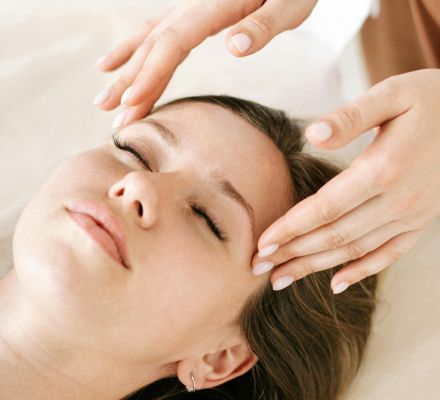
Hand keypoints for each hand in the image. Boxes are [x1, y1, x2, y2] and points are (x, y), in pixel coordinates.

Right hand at [93, 0, 317, 128]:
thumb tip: (234, 46)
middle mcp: (193, 7)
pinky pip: (154, 33)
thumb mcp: (288, 4)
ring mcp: (188, 10)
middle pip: (153, 46)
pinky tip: (114, 63)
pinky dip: (131, 49)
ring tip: (103, 99)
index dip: (151, 74)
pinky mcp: (190, 16)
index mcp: (214, 7)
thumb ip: (262, 25)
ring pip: (148, 42)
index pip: (174, 43)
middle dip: (130, 83)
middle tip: (111, 116)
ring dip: (124, 72)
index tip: (132, 103)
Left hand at [252, 69, 439, 293]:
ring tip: (281, 278)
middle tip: (257, 266)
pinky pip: (389, 255)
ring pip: (355, 250)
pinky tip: (335, 284)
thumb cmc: (427, 99)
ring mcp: (412, 216)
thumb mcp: (390, 95)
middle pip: (334, 236)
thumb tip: (312, 135)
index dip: (290, 228)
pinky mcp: (421, 222)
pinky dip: (361, 271)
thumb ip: (350, 117)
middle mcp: (398, 201)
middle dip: (292, 253)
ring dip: (315, 267)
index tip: (261, 243)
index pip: (324, 208)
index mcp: (383, 169)